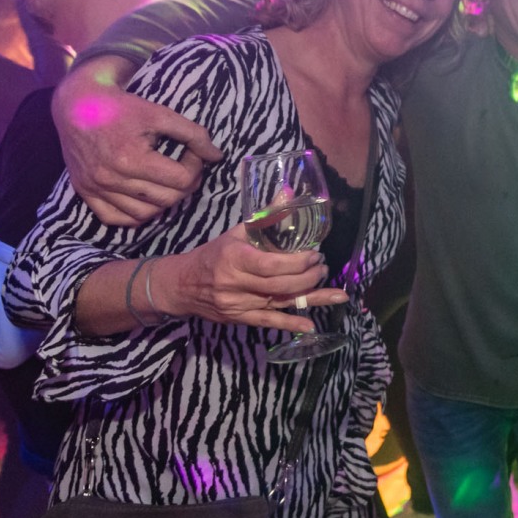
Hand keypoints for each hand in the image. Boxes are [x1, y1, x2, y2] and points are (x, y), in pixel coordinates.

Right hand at [54, 57, 223, 224]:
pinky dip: (136, 214)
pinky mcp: (85, 192)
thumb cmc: (122, 108)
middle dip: (185, 185)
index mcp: (131, 159)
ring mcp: (96, 189)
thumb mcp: (160, 114)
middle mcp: (111, 179)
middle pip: (167, 199)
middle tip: (186, 168)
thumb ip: (193, 134)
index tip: (194, 153)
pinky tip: (146, 198)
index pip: (181, 179)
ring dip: (164, 201)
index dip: (196, 167)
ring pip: (145, 213)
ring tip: (167, 181)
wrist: (77, 105)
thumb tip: (217, 156)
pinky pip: (116, 219)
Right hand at [159, 222, 346, 332]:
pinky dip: (291, 324)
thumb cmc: (213, 255)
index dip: (297, 262)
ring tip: (335, 293)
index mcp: (234, 258)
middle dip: (308, 277)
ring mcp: (238, 304)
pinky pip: (269, 322)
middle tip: (323, 267)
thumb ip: (265, 216)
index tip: (315, 255)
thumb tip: (290, 192)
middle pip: (279, 284)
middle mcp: (236, 283)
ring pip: (279, 303)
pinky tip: (310, 326)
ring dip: (310, 297)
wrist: (182, 285)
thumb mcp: (236, 233)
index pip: (270, 264)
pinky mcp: (240, 318)